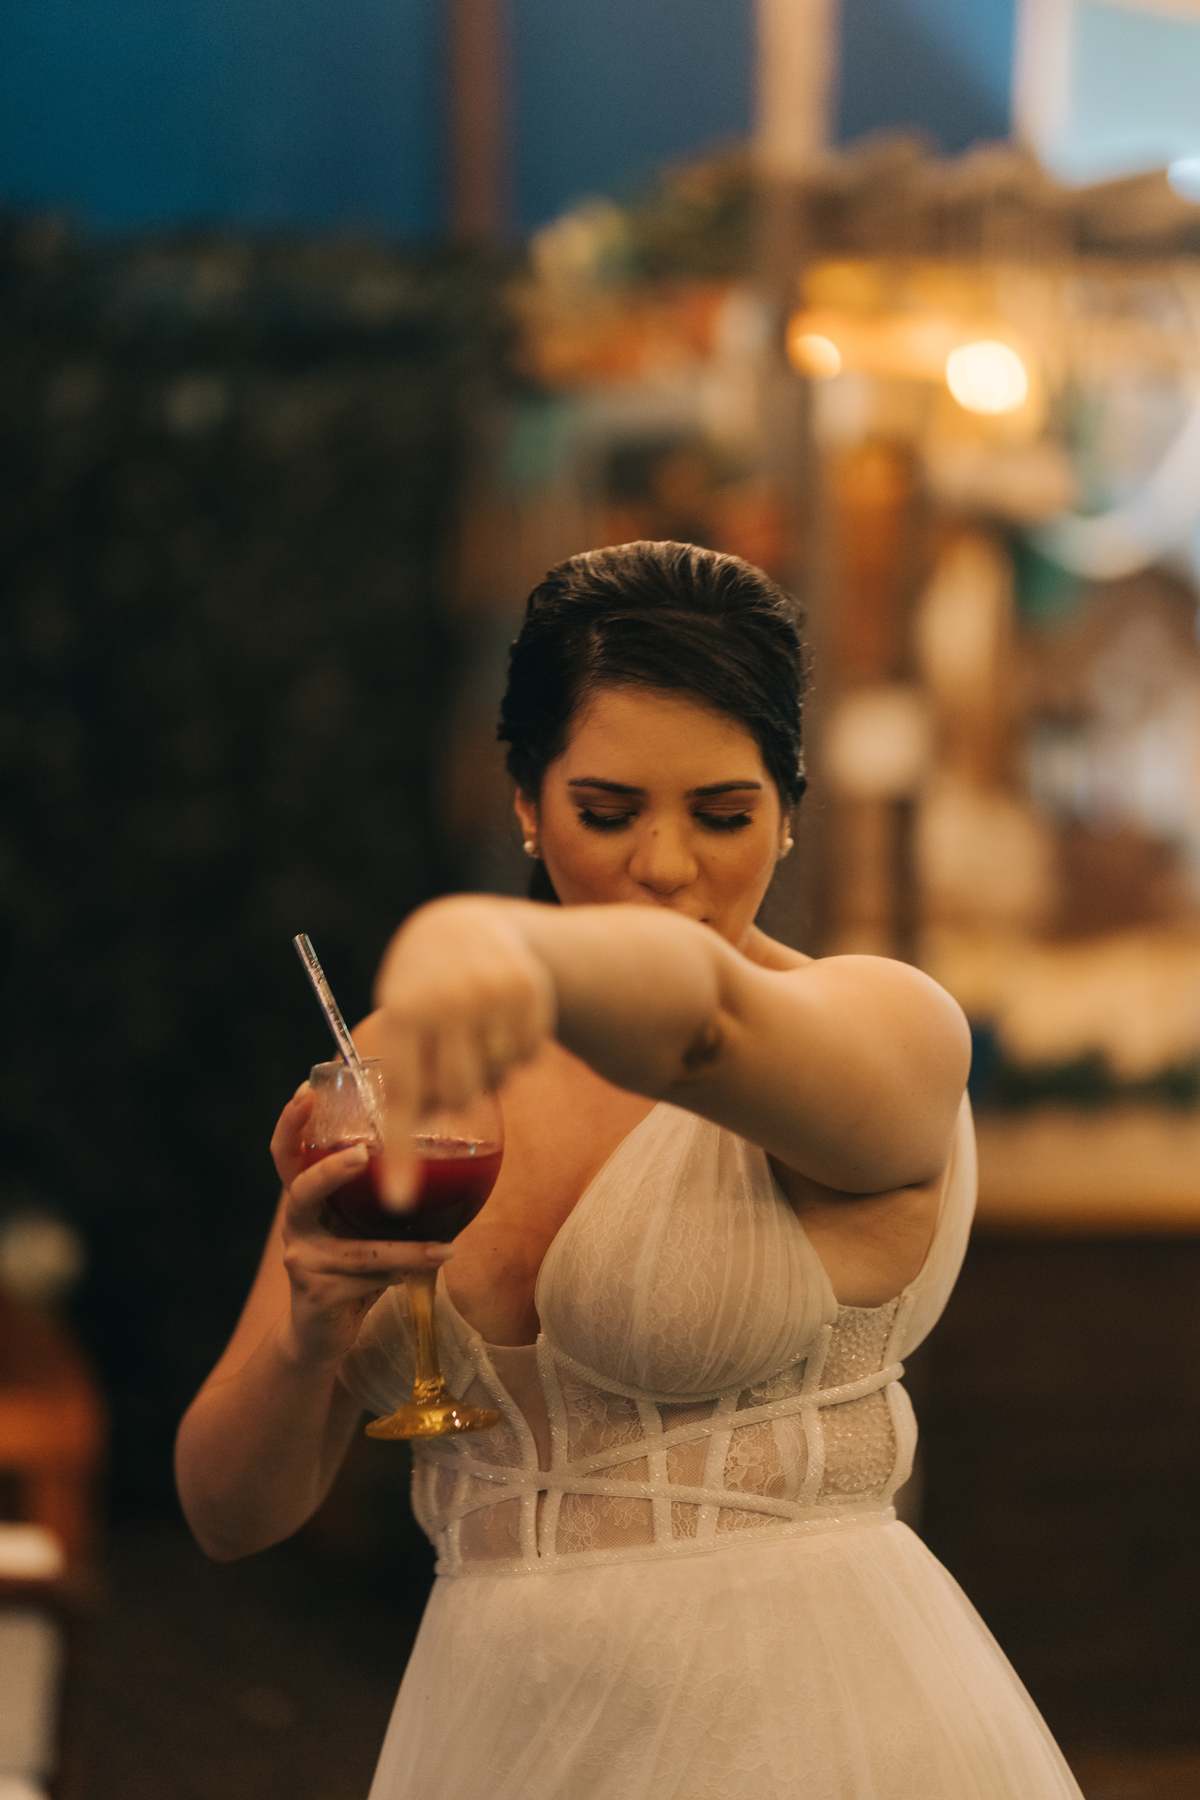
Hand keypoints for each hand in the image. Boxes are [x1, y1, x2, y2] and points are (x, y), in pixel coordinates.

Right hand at [269, 1086, 451, 1367]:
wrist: (324, 1335)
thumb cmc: (353, 1270)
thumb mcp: (364, 1226)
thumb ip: (382, 1197)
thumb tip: (443, 1153)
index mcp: (307, 1200)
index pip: (287, 1154)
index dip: (291, 1122)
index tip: (308, 1088)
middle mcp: (297, 1225)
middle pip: (300, 1189)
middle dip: (330, 1169)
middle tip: (362, 1152)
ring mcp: (301, 1260)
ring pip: (360, 1250)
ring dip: (406, 1250)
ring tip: (445, 1249)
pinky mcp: (315, 1294)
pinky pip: (370, 1279)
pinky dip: (404, 1275)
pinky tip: (427, 1273)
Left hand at [373, 898, 554, 1199]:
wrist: (466, 928)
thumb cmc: (419, 987)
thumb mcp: (398, 1015)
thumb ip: (403, 1073)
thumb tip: (403, 1144)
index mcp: (406, 1012)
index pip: (402, 1096)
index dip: (400, 1153)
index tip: (398, 1200)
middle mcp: (451, 1003)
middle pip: (458, 1096)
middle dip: (453, 1095)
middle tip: (447, 1063)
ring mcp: (495, 996)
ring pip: (496, 1078)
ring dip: (487, 1071)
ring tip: (472, 1034)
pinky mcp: (531, 993)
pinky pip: (526, 1059)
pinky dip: (514, 1053)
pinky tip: (499, 1022)